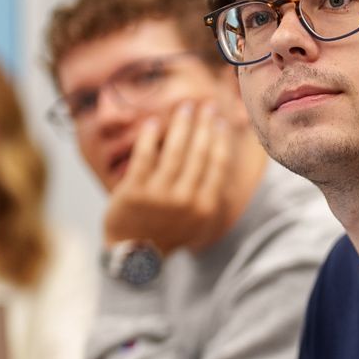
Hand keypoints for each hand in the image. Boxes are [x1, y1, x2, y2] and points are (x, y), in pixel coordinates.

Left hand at [101, 99, 247, 253]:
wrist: (135, 254)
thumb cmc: (169, 232)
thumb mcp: (199, 221)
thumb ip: (212, 193)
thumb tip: (224, 158)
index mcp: (205, 206)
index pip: (217, 164)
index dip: (219, 138)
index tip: (220, 120)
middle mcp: (185, 200)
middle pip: (198, 152)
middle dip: (203, 125)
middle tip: (205, 105)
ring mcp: (159, 195)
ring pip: (174, 151)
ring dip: (181, 125)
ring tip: (184, 107)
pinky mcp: (134, 191)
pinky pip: (144, 156)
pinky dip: (149, 137)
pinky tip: (152, 122)